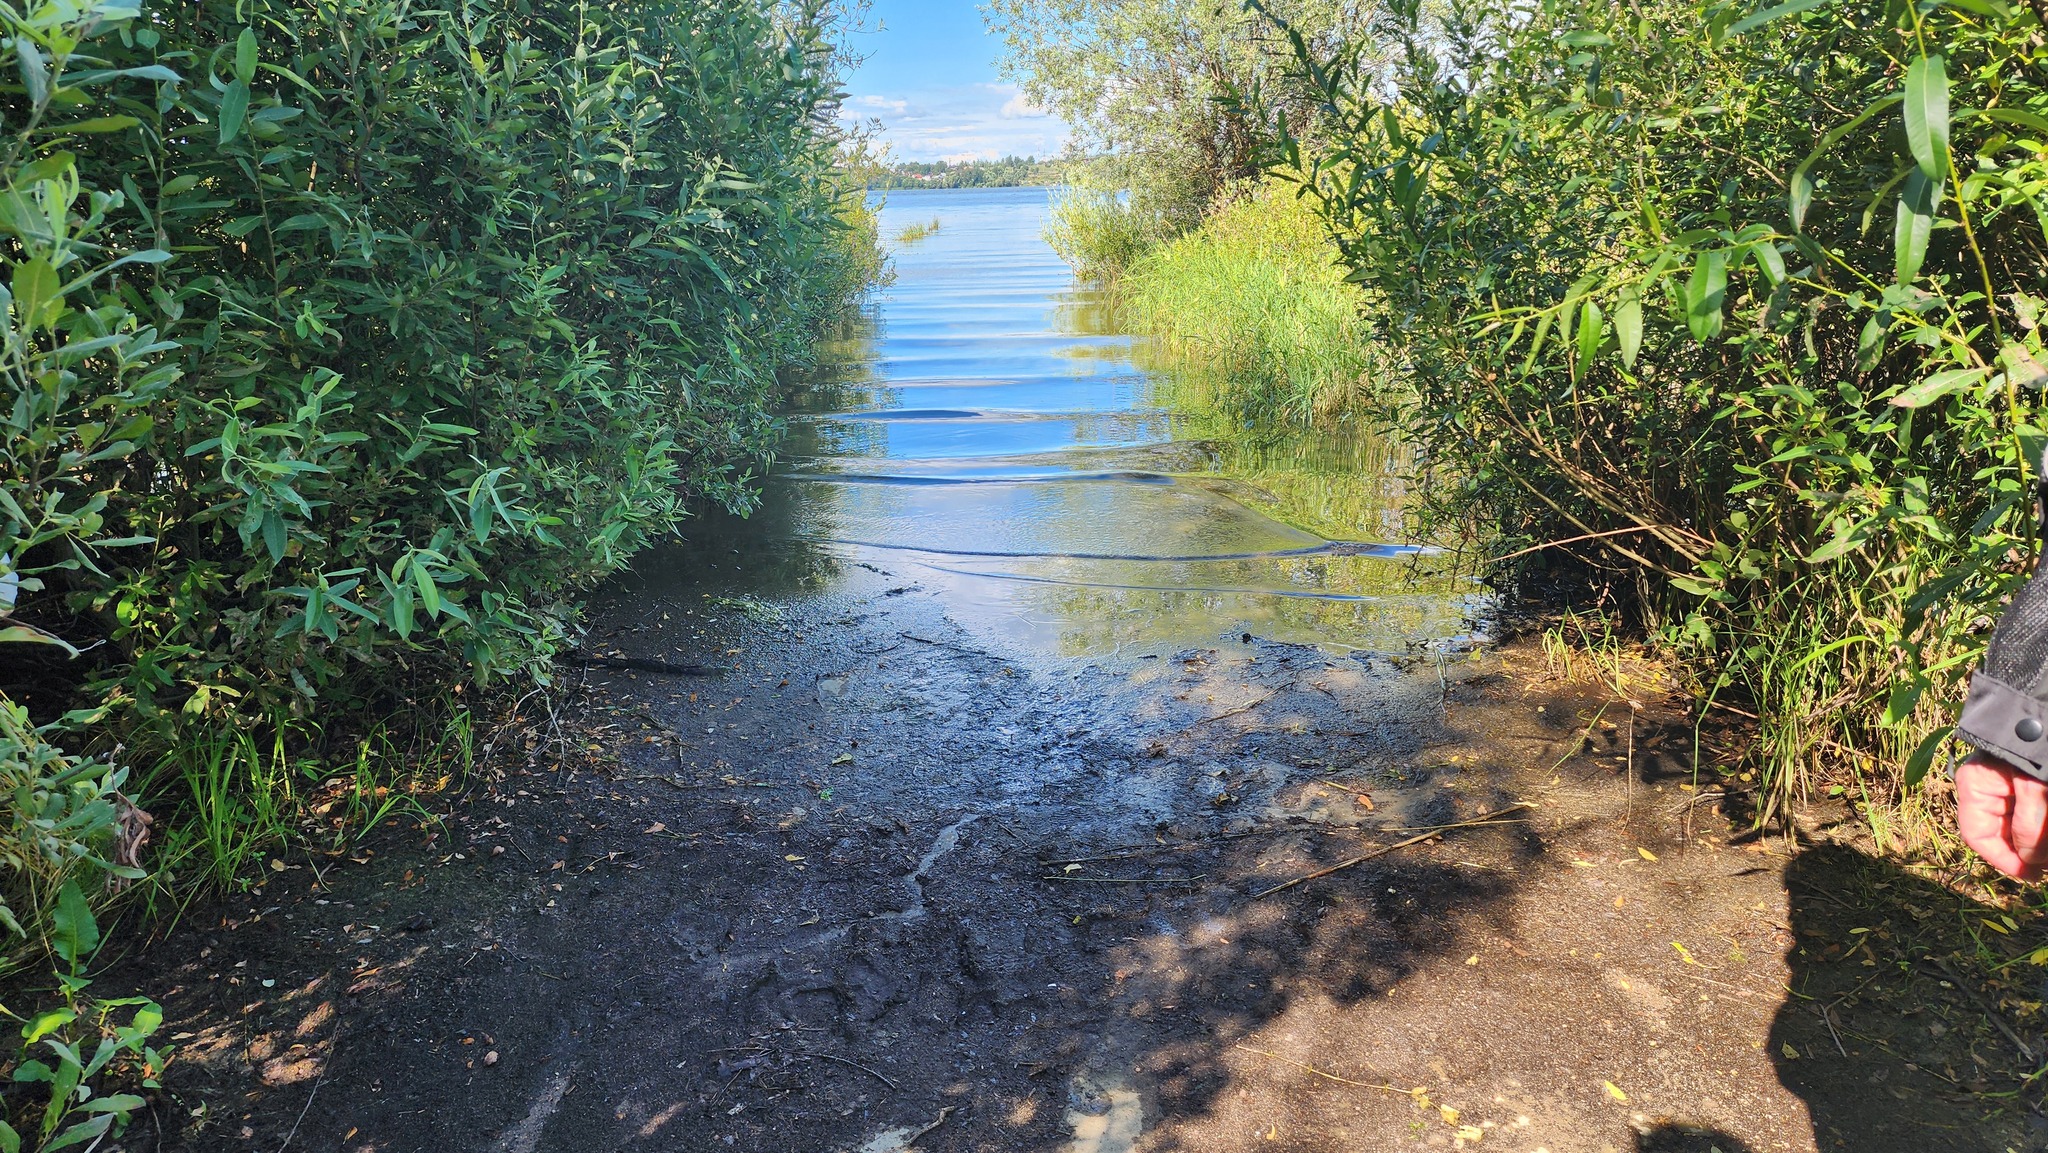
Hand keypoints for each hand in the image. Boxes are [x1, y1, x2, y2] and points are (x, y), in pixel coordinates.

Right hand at [1955, 754, 2047, 881]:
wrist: (2047, 710)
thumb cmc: (2039, 746)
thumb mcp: (2033, 787)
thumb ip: (2030, 824)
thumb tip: (2030, 859)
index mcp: (1976, 787)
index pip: (1978, 836)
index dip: (2004, 860)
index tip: (2031, 875)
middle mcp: (1987, 790)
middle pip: (2001, 834)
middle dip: (2026, 852)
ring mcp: (2007, 789)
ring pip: (2019, 828)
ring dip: (2037, 841)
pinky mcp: (2027, 788)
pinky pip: (2030, 816)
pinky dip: (2040, 827)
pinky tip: (2047, 836)